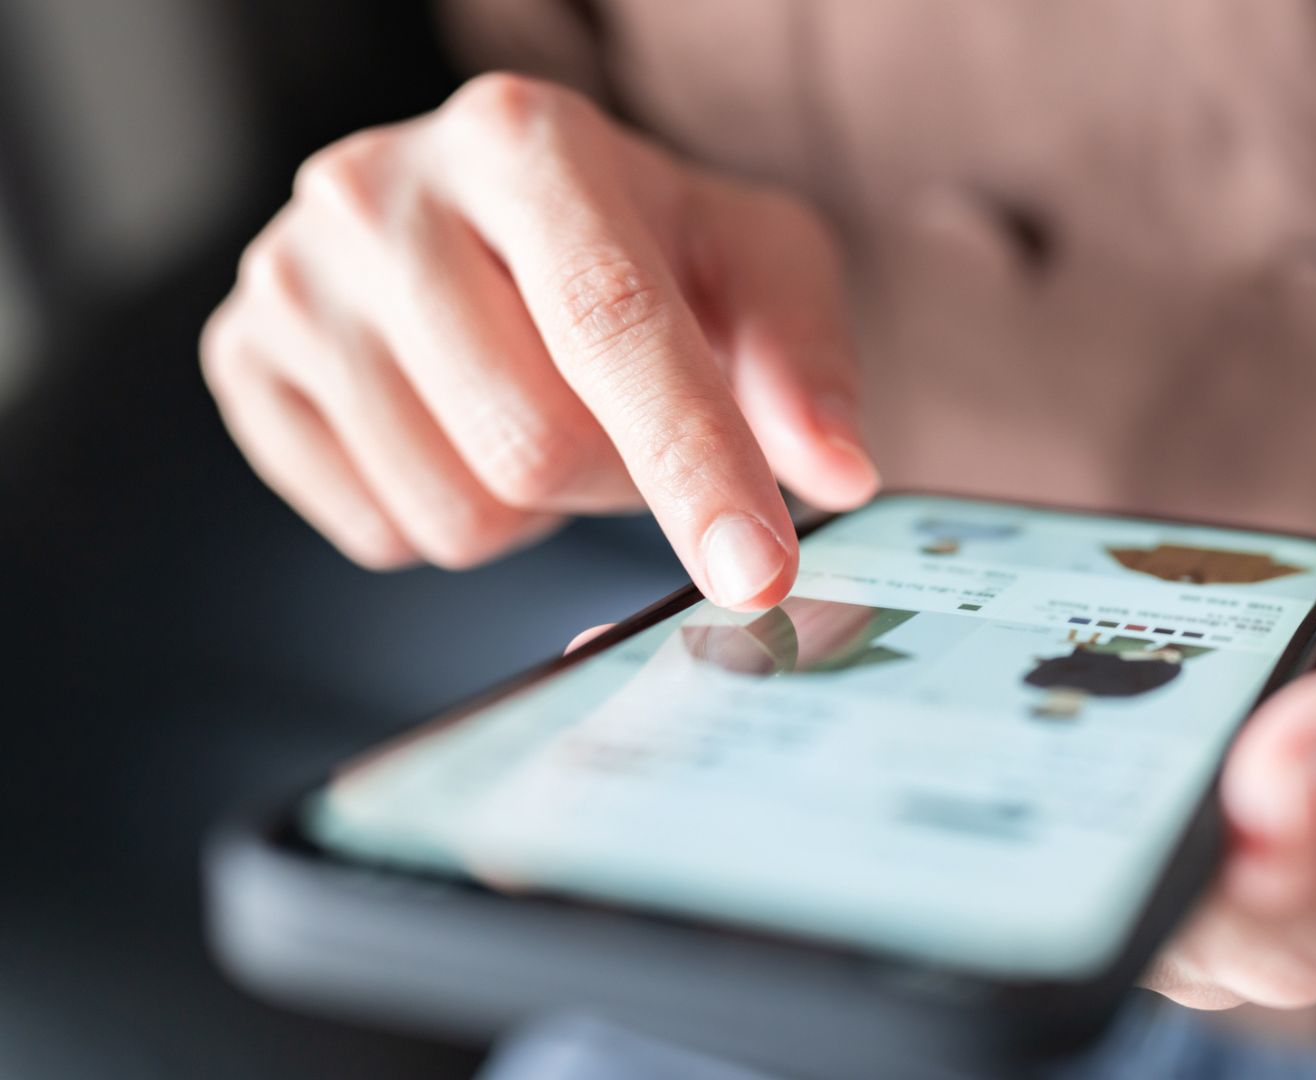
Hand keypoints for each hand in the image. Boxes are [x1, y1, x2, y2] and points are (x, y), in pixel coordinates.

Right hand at [202, 73, 876, 607]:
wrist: (502, 217)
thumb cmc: (643, 243)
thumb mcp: (755, 261)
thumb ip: (805, 359)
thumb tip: (835, 472)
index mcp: (524, 140)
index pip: (612, 325)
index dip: (695, 460)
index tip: (756, 571)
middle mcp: (381, 190)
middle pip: (530, 445)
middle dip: (614, 480)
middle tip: (626, 425)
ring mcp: (290, 277)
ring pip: (453, 513)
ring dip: (533, 507)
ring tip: (535, 409)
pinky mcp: (241, 360)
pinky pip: (379, 533)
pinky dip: (448, 514)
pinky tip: (458, 426)